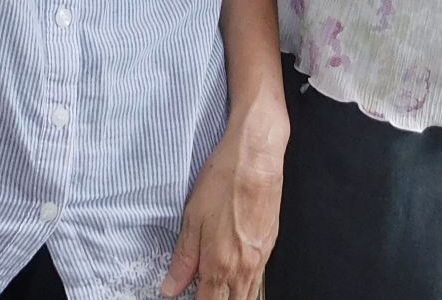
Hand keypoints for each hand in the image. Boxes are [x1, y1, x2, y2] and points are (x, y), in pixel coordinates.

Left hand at [162, 99, 287, 298]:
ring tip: (217, 291)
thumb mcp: (193, 218)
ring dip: (233, 298)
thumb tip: (171, 289)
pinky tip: (236, 278)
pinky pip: (258, 278)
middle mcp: (244, 267)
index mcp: (220, 264)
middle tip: (202, 294)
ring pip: (248, 294)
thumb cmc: (224, 181)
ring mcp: (261, 257)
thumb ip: (184, 259)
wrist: (257, 156)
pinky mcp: (270, 244)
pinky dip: (246, 285)